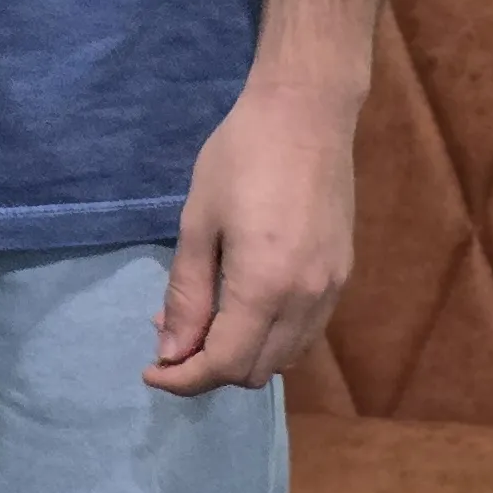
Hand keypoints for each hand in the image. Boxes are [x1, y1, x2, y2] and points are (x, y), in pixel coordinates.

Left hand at [148, 74, 359, 392]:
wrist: (307, 114)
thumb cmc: (240, 157)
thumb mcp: (198, 221)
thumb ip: (187, 292)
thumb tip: (172, 351)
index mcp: (265, 287)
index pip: (225, 364)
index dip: (184, 378)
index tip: (151, 371)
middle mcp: (306, 301)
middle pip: (256, 371)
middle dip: (209, 369)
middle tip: (171, 336)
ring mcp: (331, 292)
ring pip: (285, 359)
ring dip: (241, 356)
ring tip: (202, 321)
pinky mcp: (341, 277)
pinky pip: (305, 334)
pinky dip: (271, 338)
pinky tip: (242, 307)